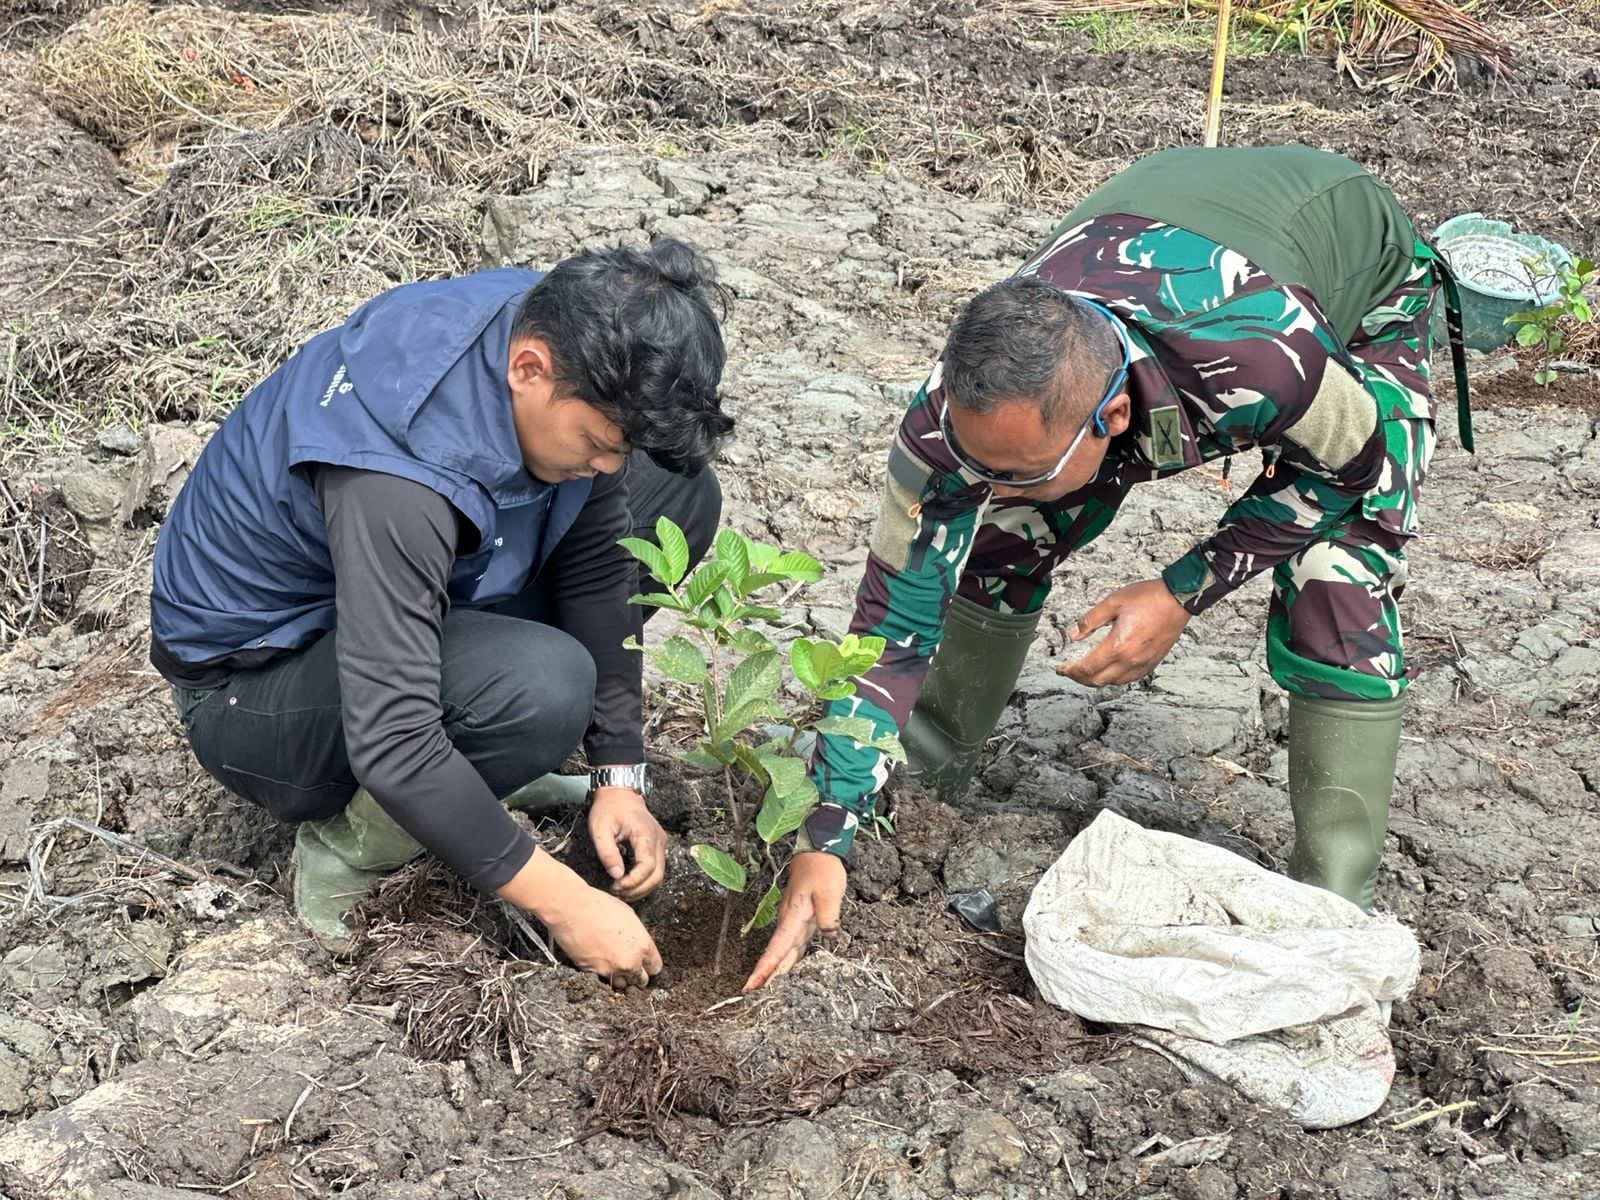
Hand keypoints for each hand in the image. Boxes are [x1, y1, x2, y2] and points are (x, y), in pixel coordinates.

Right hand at [543, 883, 663, 988]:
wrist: (571, 910)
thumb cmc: (599, 906)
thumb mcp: (629, 916)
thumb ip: (638, 936)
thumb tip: (638, 944)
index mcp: (643, 945)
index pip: (655, 967)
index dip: (650, 965)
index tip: (646, 963)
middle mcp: (630, 962)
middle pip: (641, 980)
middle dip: (637, 973)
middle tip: (630, 964)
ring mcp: (611, 970)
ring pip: (623, 985)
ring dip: (621, 978)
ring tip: (614, 965)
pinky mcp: (593, 974)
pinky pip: (604, 981)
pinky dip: (604, 975)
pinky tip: (600, 963)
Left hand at [588, 786, 666, 900]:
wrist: (620, 794)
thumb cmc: (608, 810)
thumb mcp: (600, 829)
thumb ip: (607, 853)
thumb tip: (616, 876)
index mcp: (645, 834)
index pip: (647, 866)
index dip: (633, 881)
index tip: (615, 886)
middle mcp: (658, 840)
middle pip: (657, 875)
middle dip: (638, 890)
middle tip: (618, 893)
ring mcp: (661, 843)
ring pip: (659, 875)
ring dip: (642, 888)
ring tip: (622, 892)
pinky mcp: (657, 846)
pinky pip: (656, 869)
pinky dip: (645, 881)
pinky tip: (629, 884)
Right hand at [742, 852, 845, 990]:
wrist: (817, 850)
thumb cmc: (822, 869)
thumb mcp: (830, 894)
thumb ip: (828, 919)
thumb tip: (829, 937)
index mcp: (793, 917)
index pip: (777, 949)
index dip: (765, 969)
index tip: (752, 986)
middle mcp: (789, 921)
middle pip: (776, 954)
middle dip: (765, 976)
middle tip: (753, 997)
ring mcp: (794, 920)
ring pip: (784, 951)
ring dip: (775, 970)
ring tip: (765, 989)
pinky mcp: (801, 918)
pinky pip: (793, 943)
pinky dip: (787, 958)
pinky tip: (787, 970)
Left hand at [1057, 578, 1190, 686]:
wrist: (1178, 599)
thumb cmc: (1150, 598)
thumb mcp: (1113, 602)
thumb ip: (1090, 620)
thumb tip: (1074, 634)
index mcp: (1119, 646)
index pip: (1087, 668)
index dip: (1070, 670)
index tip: (1061, 669)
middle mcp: (1131, 660)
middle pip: (1098, 680)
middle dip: (1079, 678)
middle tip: (1068, 671)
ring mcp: (1143, 664)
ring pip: (1113, 682)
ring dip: (1096, 680)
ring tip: (1085, 671)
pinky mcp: (1152, 663)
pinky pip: (1129, 679)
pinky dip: (1114, 678)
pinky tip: (1109, 670)